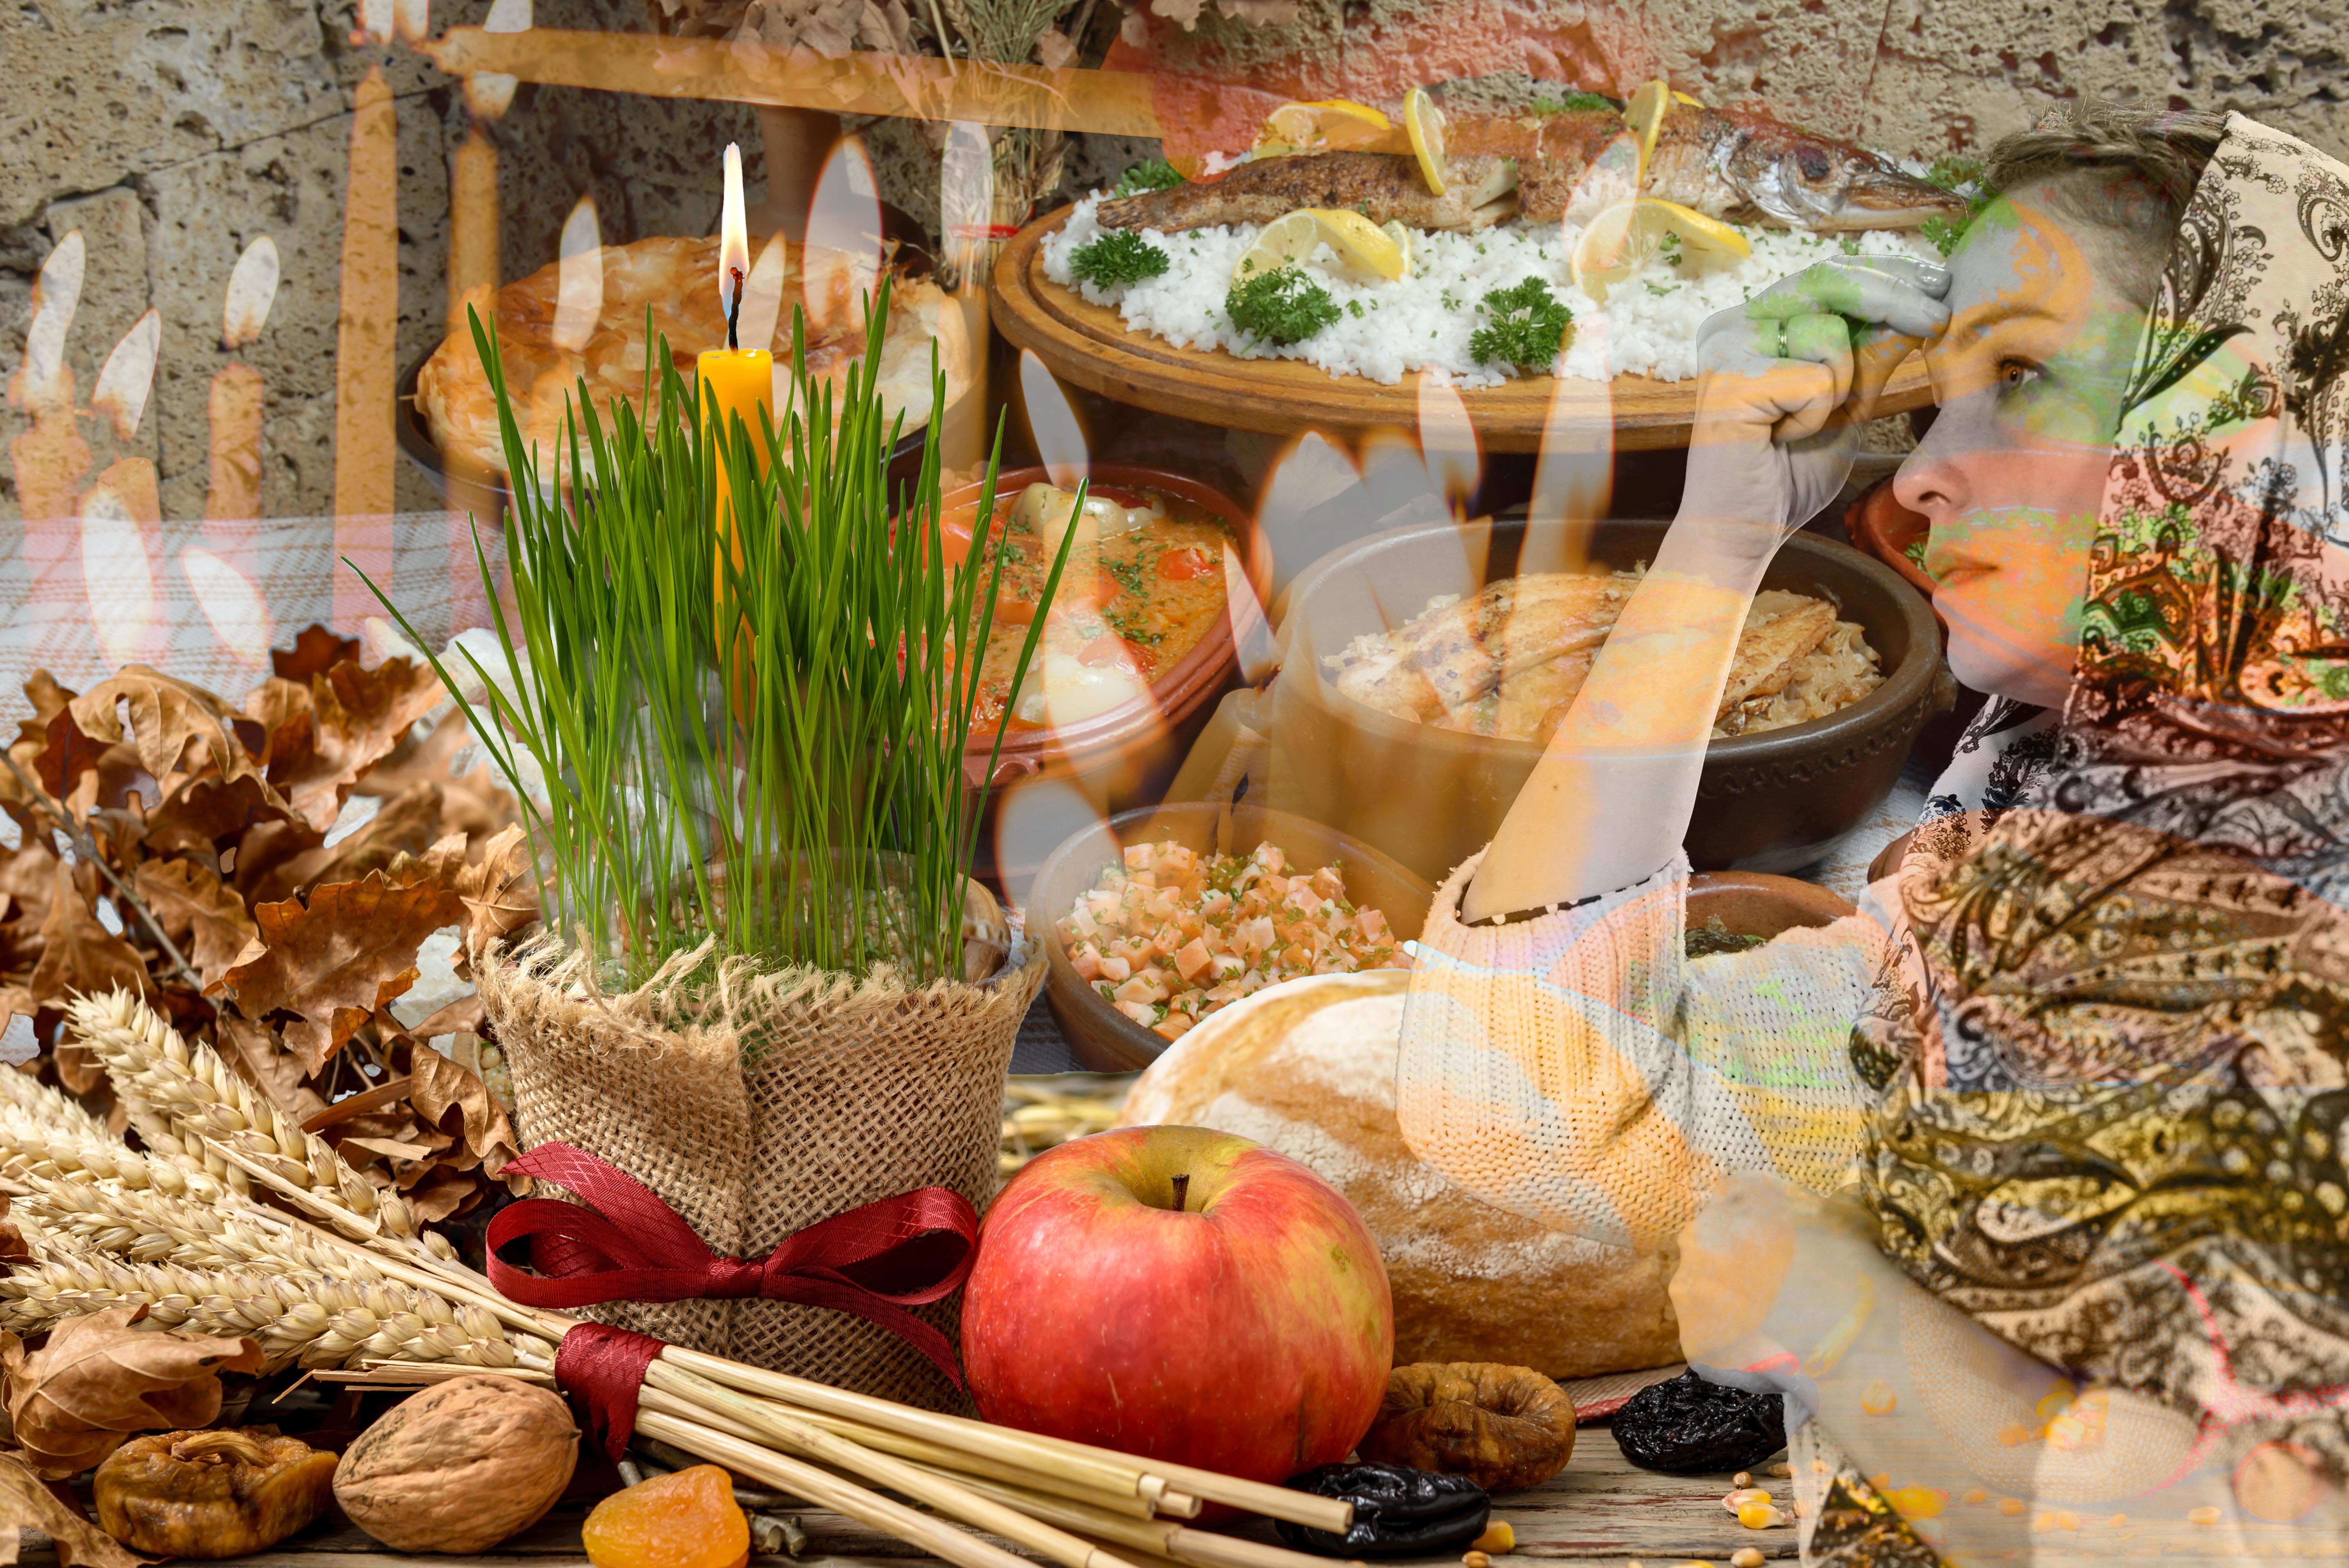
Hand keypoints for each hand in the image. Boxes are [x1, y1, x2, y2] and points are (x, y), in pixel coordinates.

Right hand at [1679, 256, 1950, 555]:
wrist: (1747, 529)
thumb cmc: (1790, 471)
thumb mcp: (1848, 400)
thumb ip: (1872, 352)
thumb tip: (1924, 302)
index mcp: (1758, 323)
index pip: (1828, 276)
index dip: (1887, 273)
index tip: (1939, 280)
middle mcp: (1735, 324)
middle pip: (1828, 281)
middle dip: (1894, 297)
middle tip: (1937, 317)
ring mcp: (1727, 348)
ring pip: (1827, 330)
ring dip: (1839, 384)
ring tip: (1801, 422)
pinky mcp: (1729, 380)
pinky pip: (1814, 379)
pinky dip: (1814, 415)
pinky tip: (1779, 437)